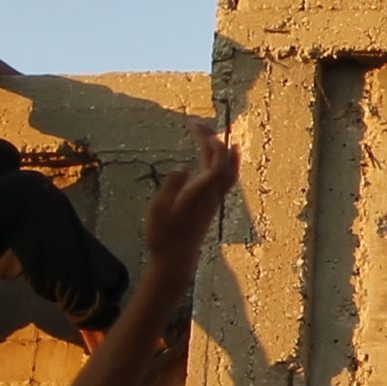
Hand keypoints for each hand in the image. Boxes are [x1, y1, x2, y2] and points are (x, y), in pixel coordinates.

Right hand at [142, 133, 242, 263]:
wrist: (175, 261)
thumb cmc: (163, 236)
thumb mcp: (158, 211)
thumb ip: (171, 187)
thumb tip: (183, 168)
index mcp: (198, 195)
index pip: (217, 165)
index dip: (213, 145)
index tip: (199, 129)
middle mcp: (210, 196)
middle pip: (222, 163)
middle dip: (213, 140)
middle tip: (197, 124)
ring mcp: (213, 201)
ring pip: (228, 171)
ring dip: (222, 150)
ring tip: (213, 134)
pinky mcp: (211, 206)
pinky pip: (227, 179)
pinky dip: (227, 163)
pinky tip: (223, 156)